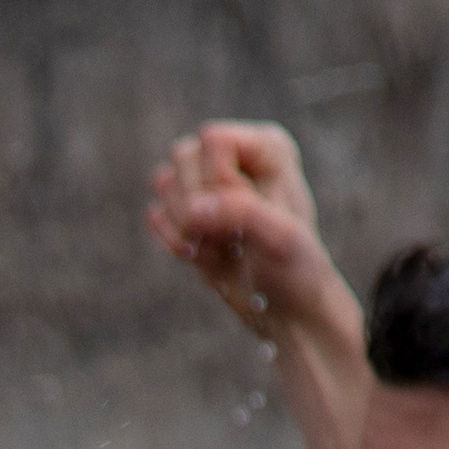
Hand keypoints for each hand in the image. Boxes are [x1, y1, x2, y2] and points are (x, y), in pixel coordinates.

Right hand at [146, 120, 348, 343]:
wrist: (283, 308)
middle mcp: (235, 156)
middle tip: (231, 238)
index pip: (213, 140)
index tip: (246, 216)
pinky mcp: (186, 210)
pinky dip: (172, 241)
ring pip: (164, 182)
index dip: (219, 182)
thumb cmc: (293, 269)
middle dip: (197, 207)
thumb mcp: (280, 238)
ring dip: (185, 227)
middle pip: (182, 157)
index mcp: (267, 147)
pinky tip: (201, 255)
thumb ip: (240, 212)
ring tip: (220, 247)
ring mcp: (207, 182)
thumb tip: (193, 209)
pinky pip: (155, 213)